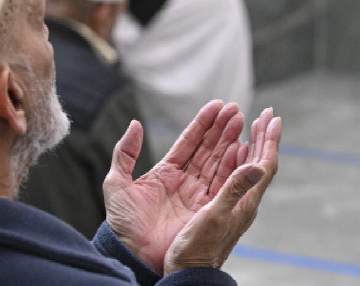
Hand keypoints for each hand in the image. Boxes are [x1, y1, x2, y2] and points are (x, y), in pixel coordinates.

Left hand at [104, 100, 245, 273]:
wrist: (132, 254)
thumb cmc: (122, 223)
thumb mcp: (117, 183)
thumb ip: (125, 152)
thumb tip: (135, 124)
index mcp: (164, 173)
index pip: (187, 142)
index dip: (202, 123)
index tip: (216, 105)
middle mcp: (183, 182)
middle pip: (207, 149)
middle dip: (221, 128)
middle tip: (235, 109)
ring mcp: (196, 195)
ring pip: (217, 162)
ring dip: (230, 141)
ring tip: (241, 121)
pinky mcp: (205, 210)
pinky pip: (222, 184)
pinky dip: (233, 166)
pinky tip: (242, 149)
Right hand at [164, 108, 280, 273]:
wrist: (188, 272)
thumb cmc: (198, 249)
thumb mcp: (215, 216)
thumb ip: (235, 189)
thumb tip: (258, 165)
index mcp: (245, 202)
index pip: (265, 164)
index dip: (270, 139)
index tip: (272, 117)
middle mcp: (242, 200)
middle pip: (258, 161)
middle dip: (263, 136)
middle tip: (265, 114)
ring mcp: (232, 203)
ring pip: (245, 166)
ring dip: (248, 142)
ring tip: (249, 124)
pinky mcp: (219, 206)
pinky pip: (232, 175)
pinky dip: (234, 157)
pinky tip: (231, 151)